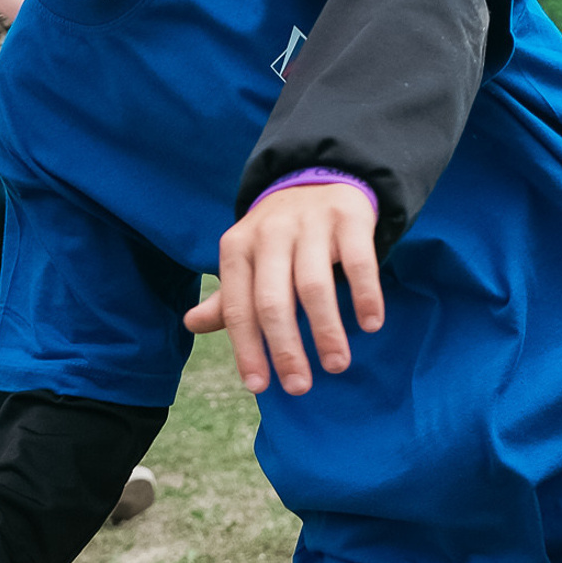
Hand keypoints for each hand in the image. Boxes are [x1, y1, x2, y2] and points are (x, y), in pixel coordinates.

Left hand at [185, 177, 382, 396]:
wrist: (321, 175)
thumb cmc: (281, 235)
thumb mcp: (249, 260)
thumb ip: (228, 297)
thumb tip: (191, 324)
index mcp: (238, 247)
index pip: (238, 306)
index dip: (246, 349)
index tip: (259, 386)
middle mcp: (270, 233)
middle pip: (273, 300)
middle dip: (285, 348)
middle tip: (299, 386)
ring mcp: (310, 222)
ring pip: (314, 285)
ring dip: (326, 330)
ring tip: (336, 365)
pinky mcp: (348, 217)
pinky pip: (358, 261)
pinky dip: (365, 295)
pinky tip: (370, 326)